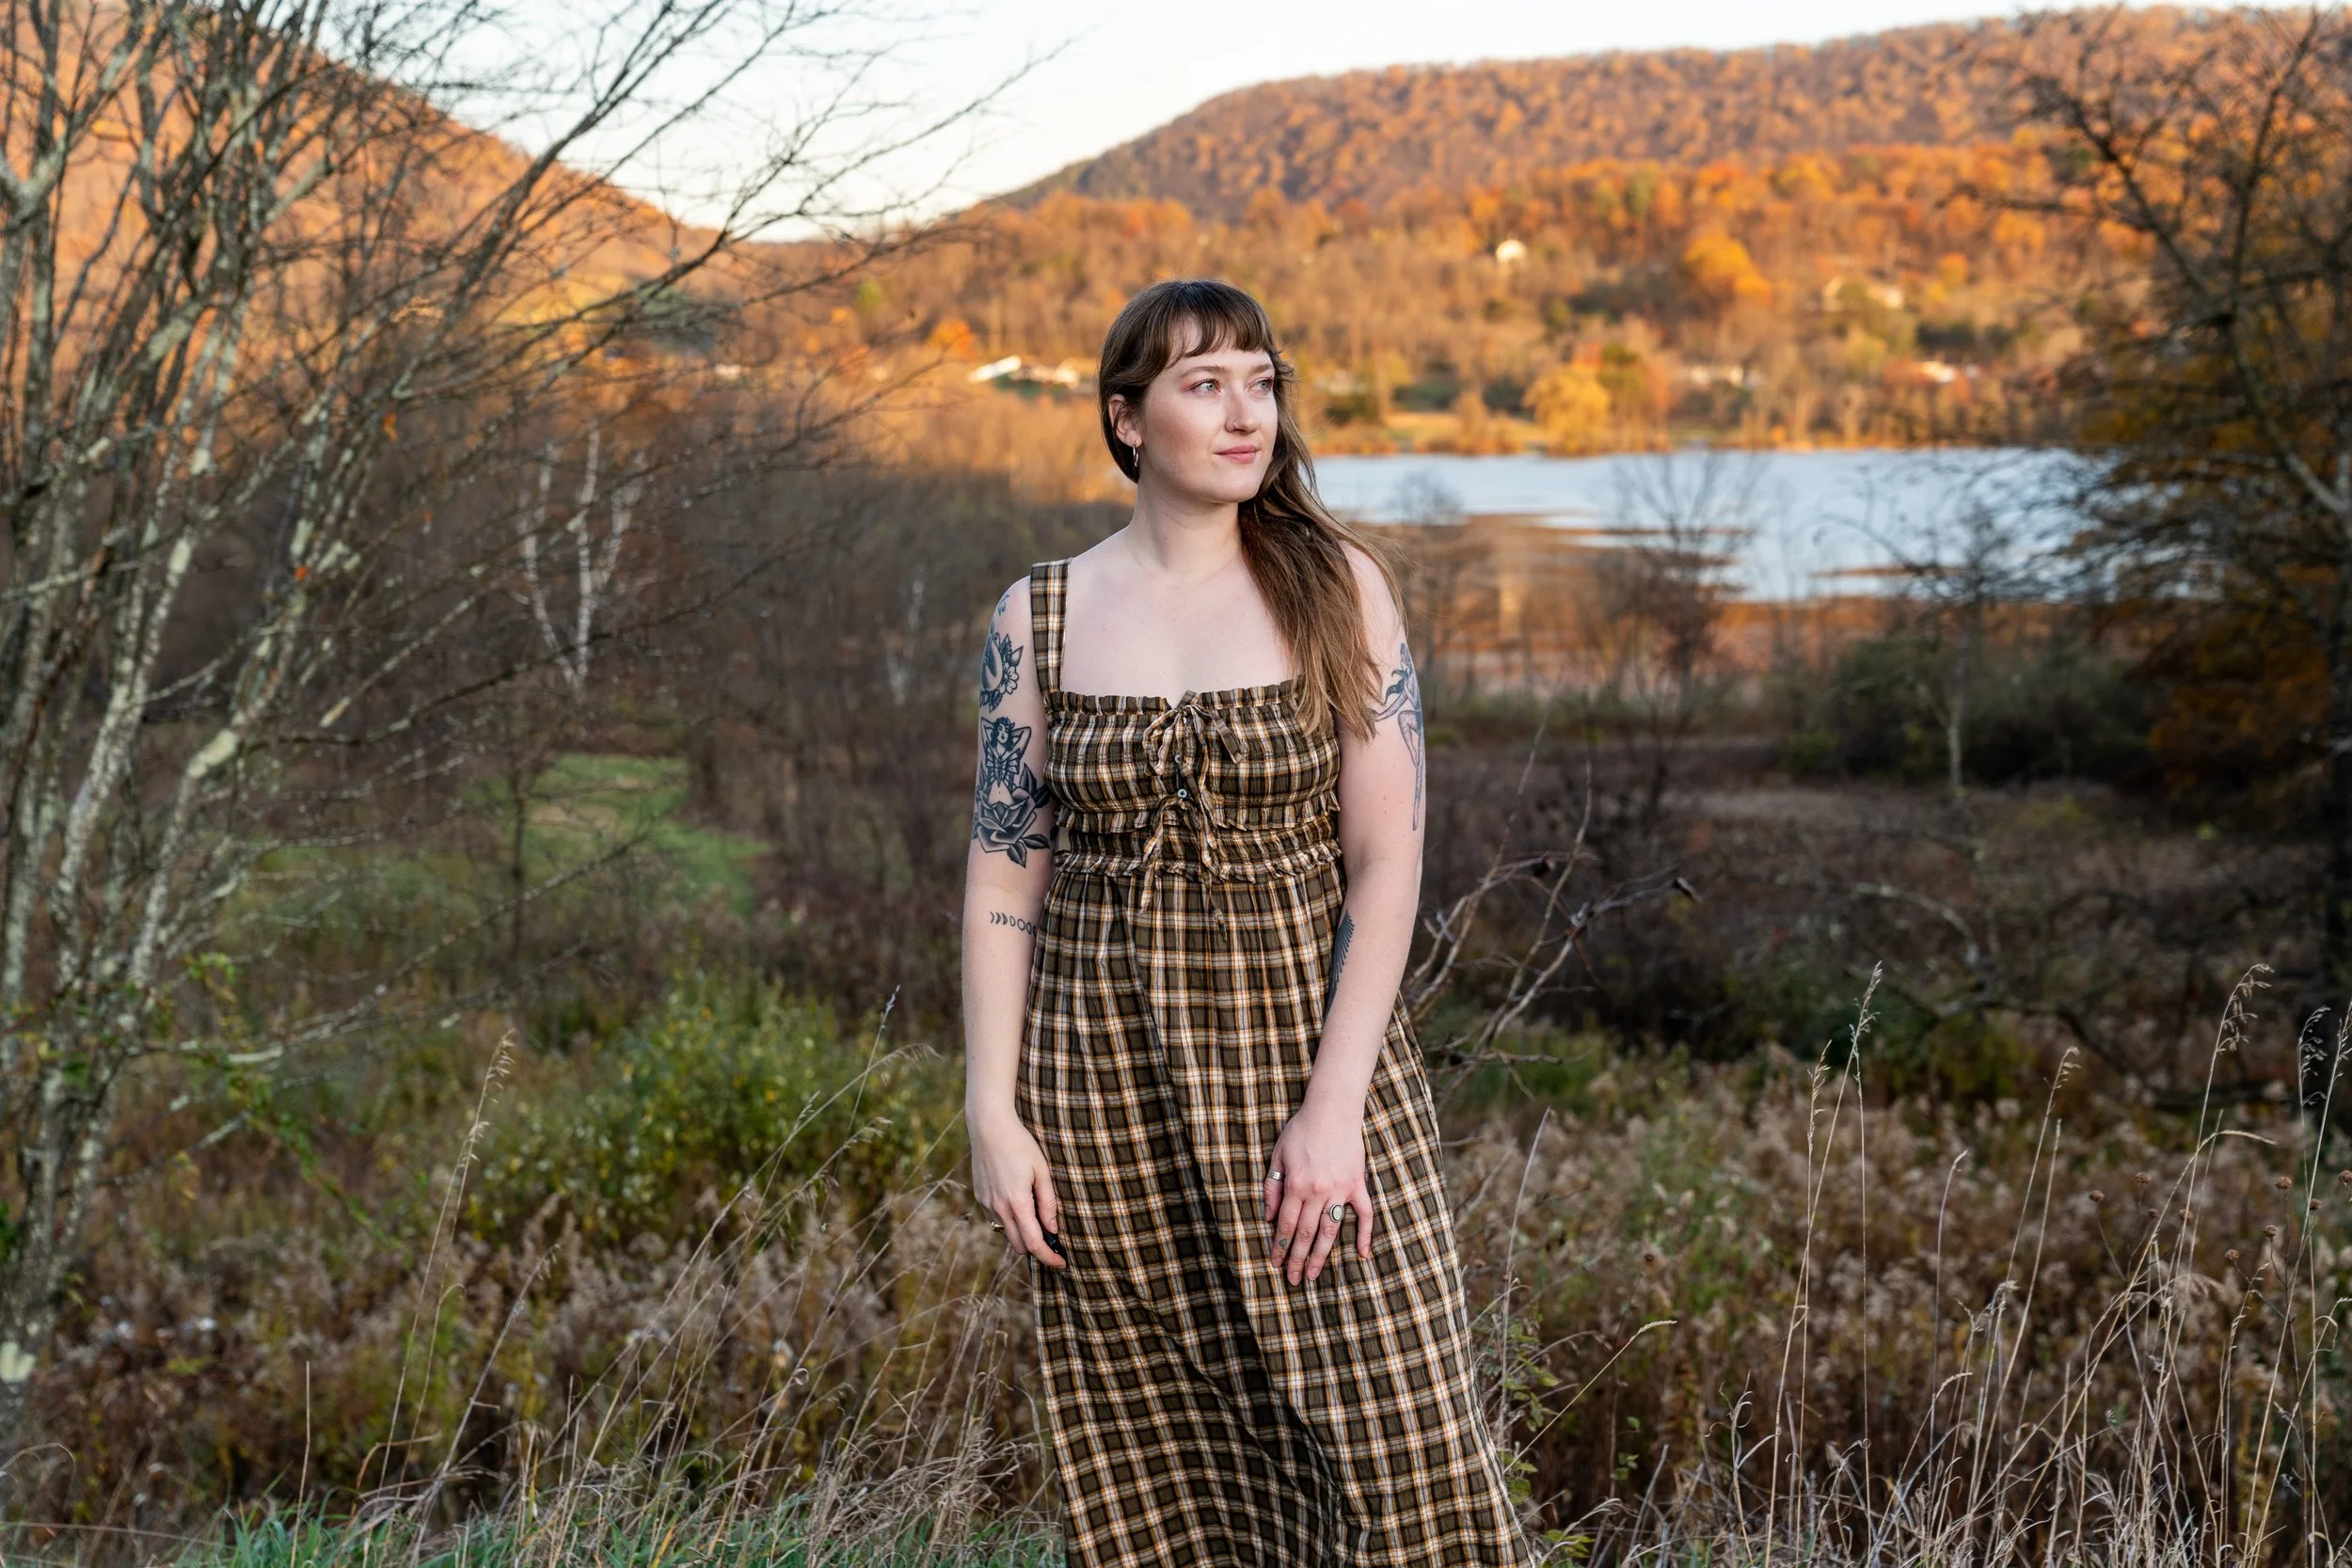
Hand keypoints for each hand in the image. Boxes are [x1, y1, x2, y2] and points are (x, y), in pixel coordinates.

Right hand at [969, 1106, 1066, 1269]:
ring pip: (1007, 1232)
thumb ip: (1048, 1202)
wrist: (989, 1126)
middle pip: (1019, 1245)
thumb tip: (1054, 1229)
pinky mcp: (980, 1196)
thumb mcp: (1042, 1170)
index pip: (1033, 1243)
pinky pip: (997, 1218)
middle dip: (1036, 1249)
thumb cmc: (1020, 1144)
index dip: (1048, 1257)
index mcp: (1017, 1202)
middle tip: (1054, 1243)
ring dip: (1022, 1233)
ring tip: (1038, 1219)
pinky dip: (1010, 1220)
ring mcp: (987, 1203)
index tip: (1061, 1264)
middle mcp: (998, 1207)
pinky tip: (1020, 1203)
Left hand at [1262, 1096, 1375, 1284]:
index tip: (1276, 1263)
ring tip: (1314, 1275)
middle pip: (1307, 1233)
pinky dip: (1365, 1235)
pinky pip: (1366, 1214)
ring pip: (1331, 1231)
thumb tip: (1270, 1217)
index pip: (1287, 1224)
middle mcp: (1318, 1192)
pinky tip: (1362, 1255)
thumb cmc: (1301, 1130)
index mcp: (1296, 1184)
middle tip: (1293, 1280)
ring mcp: (1341, 1190)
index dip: (1280, 1246)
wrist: (1332, 1110)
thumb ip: (1272, 1187)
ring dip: (1322, 1256)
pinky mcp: (1358, 1185)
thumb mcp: (1278, 1155)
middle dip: (1298, 1259)